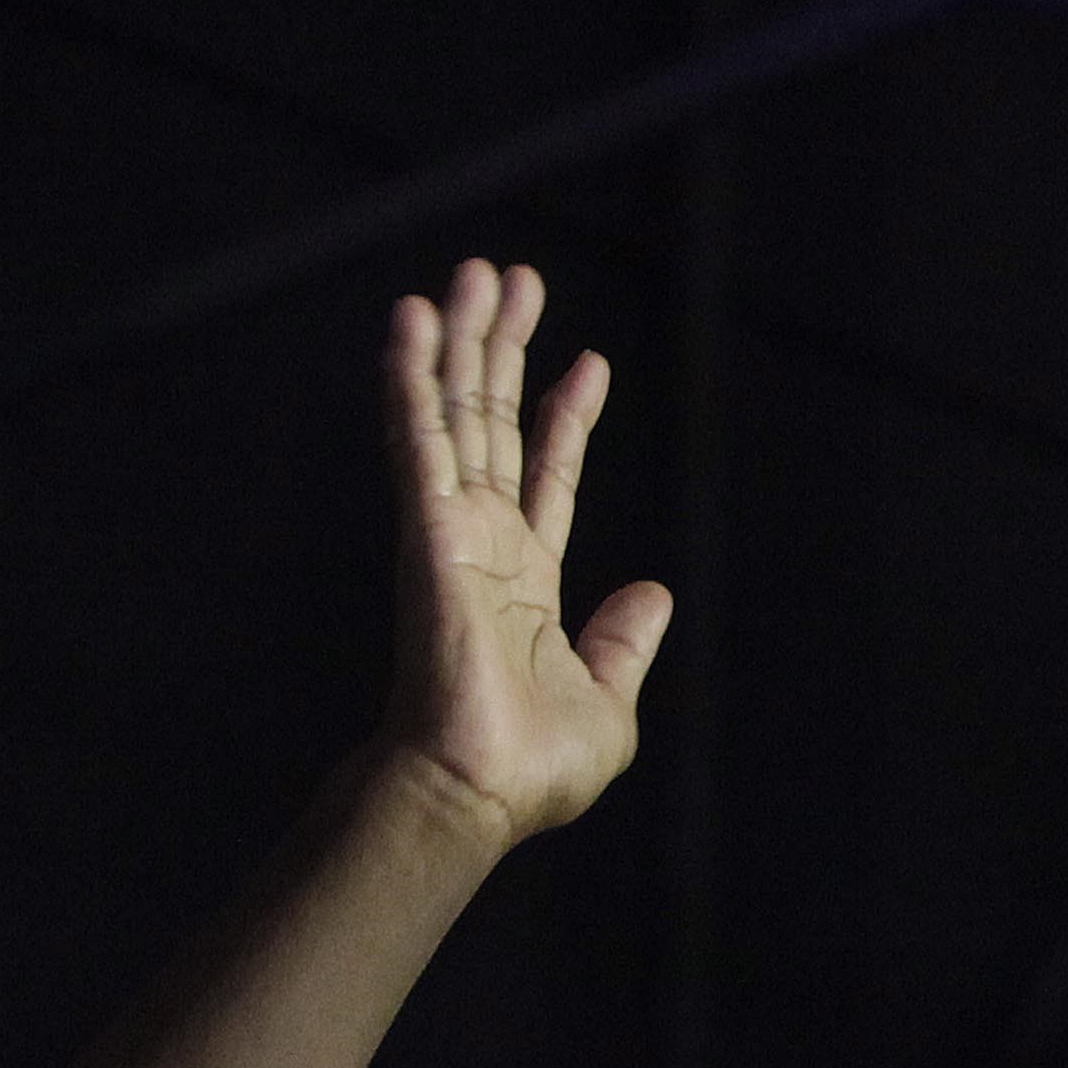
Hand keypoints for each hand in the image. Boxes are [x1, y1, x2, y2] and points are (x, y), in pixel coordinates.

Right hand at [383, 259, 672, 850]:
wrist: (477, 792)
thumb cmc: (533, 771)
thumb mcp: (609, 704)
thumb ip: (625, 643)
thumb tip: (654, 592)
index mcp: (526, 583)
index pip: (548, 477)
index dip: (567, 418)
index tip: (588, 363)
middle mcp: (483, 546)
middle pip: (495, 425)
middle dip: (503, 352)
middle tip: (512, 279)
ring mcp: (450, 533)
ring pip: (456, 415)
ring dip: (459, 344)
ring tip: (473, 274)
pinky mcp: (425, 530)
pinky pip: (418, 439)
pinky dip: (413, 379)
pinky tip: (412, 322)